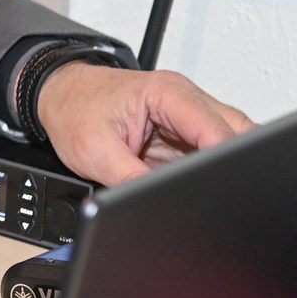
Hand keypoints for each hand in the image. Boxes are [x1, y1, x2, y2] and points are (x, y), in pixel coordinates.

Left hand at [37, 61, 249, 184]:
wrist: (60, 95)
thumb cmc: (74, 110)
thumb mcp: (96, 153)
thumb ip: (131, 180)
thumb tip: (159, 204)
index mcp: (168, 94)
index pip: (216, 129)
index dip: (224, 161)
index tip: (224, 188)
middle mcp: (185, 99)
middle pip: (236, 132)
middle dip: (234, 163)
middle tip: (219, 192)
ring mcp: (187, 114)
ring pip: (229, 141)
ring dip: (219, 166)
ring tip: (203, 187)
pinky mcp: (182, 131)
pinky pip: (209, 150)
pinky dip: (207, 168)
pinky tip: (194, 182)